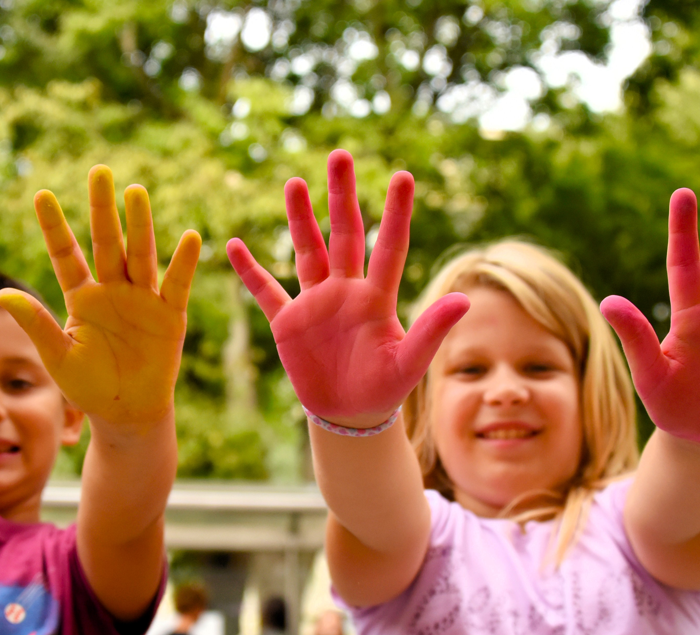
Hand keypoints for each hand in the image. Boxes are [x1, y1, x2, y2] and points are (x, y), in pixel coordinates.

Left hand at [0, 168, 199, 427]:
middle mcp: (113, 290)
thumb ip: (35, 323)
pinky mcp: (169, 316)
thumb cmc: (88, 386)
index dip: (54, 227)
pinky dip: (183, 263)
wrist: (126, 413)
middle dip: (103, 209)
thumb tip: (2, 294)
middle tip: (99, 172)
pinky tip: (190, 238)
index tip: (41, 195)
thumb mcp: (57, 356)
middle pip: (107, 242)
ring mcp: (142, 300)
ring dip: (139, 224)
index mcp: (82, 297)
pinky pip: (176, 285)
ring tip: (136, 192)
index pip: (65, 254)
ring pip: (139, 255)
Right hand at [226, 150, 469, 427]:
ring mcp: (316, 303)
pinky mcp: (289, 323)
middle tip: (340, 155)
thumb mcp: (410, 363)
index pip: (389, 246)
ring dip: (300, 219)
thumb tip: (464, 300)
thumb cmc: (385, 388)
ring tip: (294, 182)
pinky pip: (267, 292)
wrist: (351, 414)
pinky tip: (234, 245)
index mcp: (378, 297)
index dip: (396, 213)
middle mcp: (347, 290)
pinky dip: (251, 271)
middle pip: (344, 234)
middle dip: (341, 196)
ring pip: (307, 251)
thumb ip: (432, 331)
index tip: (403, 176)